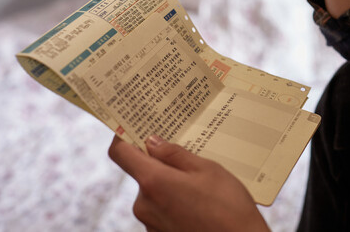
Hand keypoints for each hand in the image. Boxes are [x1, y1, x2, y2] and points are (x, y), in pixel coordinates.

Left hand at [109, 135, 269, 231]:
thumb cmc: (228, 209)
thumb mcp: (207, 170)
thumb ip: (175, 154)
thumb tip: (152, 142)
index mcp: (153, 182)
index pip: (121, 153)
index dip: (123, 137)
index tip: (134, 128)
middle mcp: (144, 204)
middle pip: (142, 173)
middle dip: (161, 164)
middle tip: (188, 159)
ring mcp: (150, 223)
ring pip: (154, 192)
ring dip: (170, 184)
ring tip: (201, 186)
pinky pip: (161, 210)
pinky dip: (175, 202)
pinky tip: (199, 204)